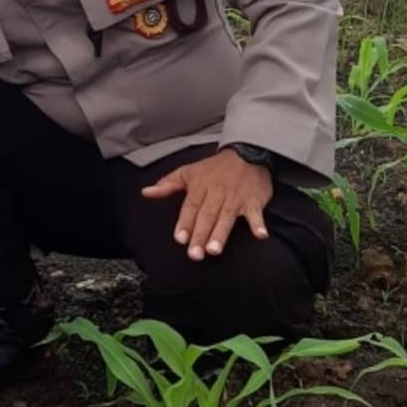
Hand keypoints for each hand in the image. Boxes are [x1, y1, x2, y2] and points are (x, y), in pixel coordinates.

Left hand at [140, 148, 272, 260]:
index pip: (191, 207)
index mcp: (200, 186)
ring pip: (227, 217)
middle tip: (195, 254)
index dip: (185, 223)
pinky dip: (258, 224)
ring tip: (214, 250)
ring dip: (221, 234)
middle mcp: (217, 193)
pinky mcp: (254, 201)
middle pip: (207, 216)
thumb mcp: (188, 172)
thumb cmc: (216, 167)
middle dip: (200, 235)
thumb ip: (167, 184)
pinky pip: (256, 214)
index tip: (180, 238)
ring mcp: (236, 198)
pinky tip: (259, 236)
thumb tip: (146, 192)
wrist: (247, 153)